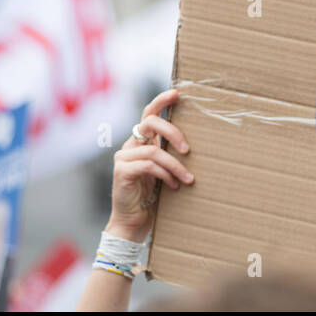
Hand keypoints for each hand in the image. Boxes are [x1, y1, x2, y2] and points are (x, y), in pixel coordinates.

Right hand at [106, 88, 193, 240]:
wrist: (132, 222)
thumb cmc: (152, 197)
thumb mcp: (163, 171)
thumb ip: (169, 155)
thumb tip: (193, 144)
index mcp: (140, 142)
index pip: (148, 114)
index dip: (161, 101)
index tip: (177, 93)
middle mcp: (129, 145)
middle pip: (150, 123)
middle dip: (173, 131)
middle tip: (188, 149)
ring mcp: (123, 158)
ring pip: (153, 150)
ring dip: (175, 165)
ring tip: (189, 179)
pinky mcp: (122, 172)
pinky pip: (148, 165)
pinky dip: (165, 175)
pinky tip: (174, 186)